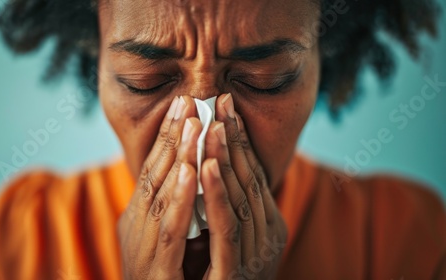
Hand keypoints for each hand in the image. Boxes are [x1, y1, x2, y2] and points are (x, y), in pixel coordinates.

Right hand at [117, 95, 203, 278]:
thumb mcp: (167, 242)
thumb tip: (192, 179)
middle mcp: (135, 230)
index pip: (154, 172)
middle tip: (188, 101)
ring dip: (177, 157)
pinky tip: (189, 169)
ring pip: (161, 195)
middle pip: (155, 176)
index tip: (183, 107)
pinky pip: (169, 229)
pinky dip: (179, 197)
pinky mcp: (156, 272)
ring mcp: (142, 250)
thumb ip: (174, 213)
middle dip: (172, 138)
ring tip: (193, 123)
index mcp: (139, 221)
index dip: (168, 139)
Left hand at [200, 93, 287, 278]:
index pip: (252, 175)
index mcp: (266, 227)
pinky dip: (216, 194)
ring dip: (226, 159)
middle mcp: (267, 239)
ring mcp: (254, 257)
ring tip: (213, 123)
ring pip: (239, 199)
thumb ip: (226, 206)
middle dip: (234, 139)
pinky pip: (226, 227)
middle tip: (220, 101)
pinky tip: (205, 166)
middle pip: (249, 180)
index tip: (224, 106)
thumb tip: (213, 166)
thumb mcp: (225, 237)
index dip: (239, 140)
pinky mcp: (234, 273)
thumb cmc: (213, 279)